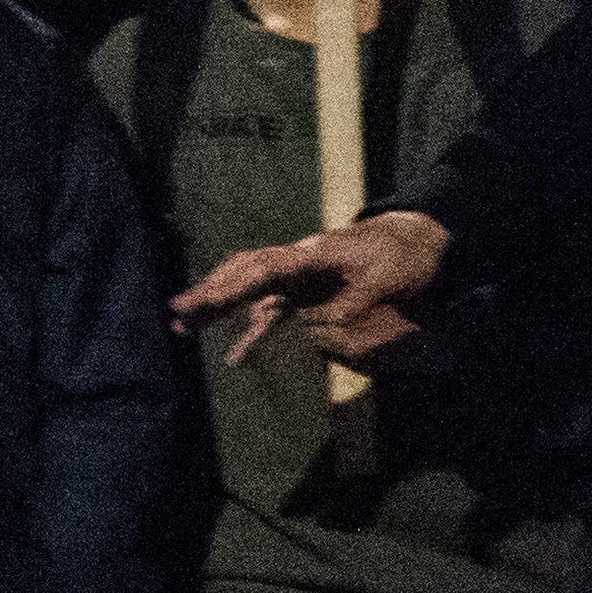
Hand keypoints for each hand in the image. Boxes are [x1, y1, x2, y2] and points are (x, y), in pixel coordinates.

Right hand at [179, 213, 446, 350]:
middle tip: (177, 311)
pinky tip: (232, 353)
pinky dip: (248, 329)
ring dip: (217, 306)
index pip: (265, 267)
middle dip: (210, 291)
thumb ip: (346, 308)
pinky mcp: (301, 291)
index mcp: (311, 254)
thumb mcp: (382, 283)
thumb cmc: (399, 258)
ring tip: (184, 326)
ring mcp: (295, 276)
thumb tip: (307, 331)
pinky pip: (266, 308)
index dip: (236, 283)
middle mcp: (295, 262)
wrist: (414, 239)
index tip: (210, 299)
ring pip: (246, 287)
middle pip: (242, 272)